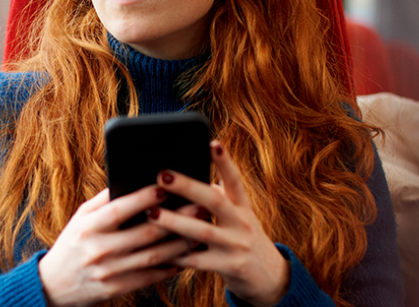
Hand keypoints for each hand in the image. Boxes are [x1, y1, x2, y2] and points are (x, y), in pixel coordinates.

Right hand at [37, 186, 196, 306]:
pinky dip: (169, 267)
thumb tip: (131, 178)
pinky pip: (149, 277)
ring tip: (198, 231)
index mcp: (89, 227)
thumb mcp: (81, 218)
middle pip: (145, 233)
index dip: (144, 198)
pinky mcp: (116, 289)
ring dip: (179, 244)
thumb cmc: (73, 243)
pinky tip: (184, 257)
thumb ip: (104, 200)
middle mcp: (99, 249)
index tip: (166, 186)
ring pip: (153, 257)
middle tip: (198, 206)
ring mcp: (108, 271)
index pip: (120, 209)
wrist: (53, 285)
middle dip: (175, 219)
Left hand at [147, 141, 290, 306]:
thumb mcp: (237, 214)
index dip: (225, 161)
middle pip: (214, 201)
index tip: (212, 142)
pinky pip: (198, 261)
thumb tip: (180, 178)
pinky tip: (157, 250)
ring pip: (202, 231)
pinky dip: (177, 255)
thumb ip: (215, 198)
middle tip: (162, 175)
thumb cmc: (240, 237)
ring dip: (174, 222)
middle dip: (187, 187)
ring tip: (151, 212)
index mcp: (242, 205)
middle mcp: (242, 222)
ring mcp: (236, 245)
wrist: (268, 276)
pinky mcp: (229, 267)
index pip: (234, 179)